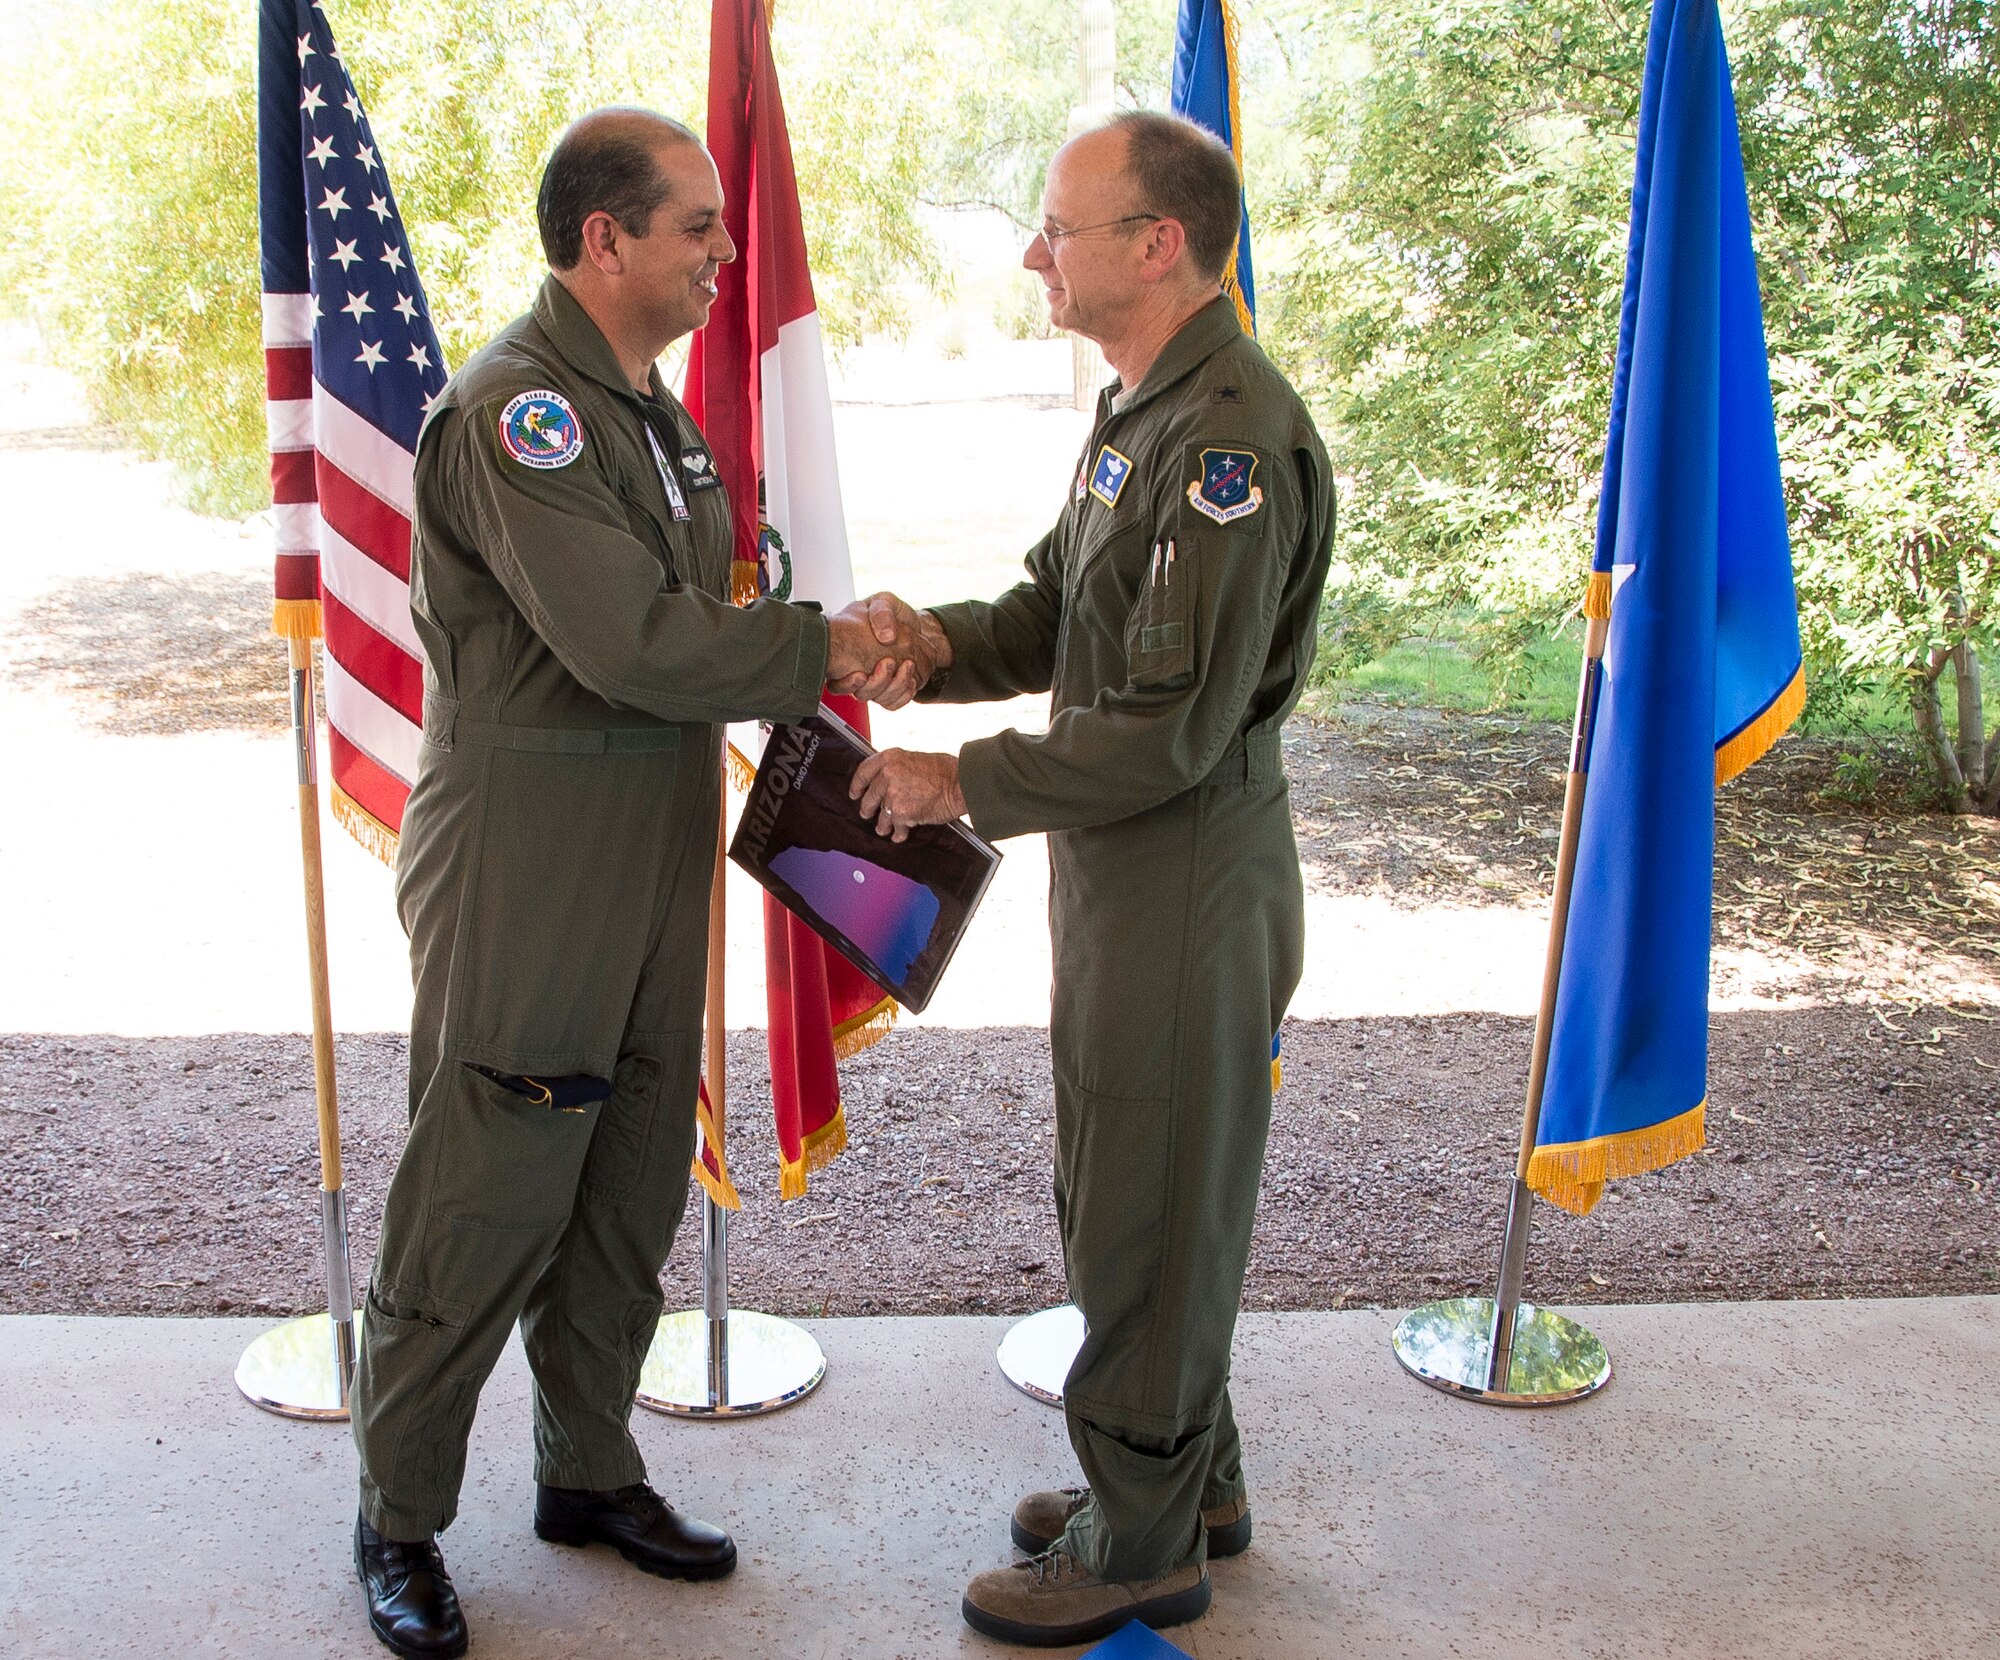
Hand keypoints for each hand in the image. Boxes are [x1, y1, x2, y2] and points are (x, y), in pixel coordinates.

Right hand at [825, 593, 952, 709]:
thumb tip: (886, 636)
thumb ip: (882, 613)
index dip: (846, 683)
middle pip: (860, 692)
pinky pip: (893, 703)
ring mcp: (874, 681)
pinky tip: (911, 680)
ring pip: (878, 698)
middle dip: (876, 683)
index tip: (861, 675)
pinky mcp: (890, 688)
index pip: (837, 679)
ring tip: (907, 665)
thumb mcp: (884, 602)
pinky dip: (904, 694)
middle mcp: (857, 670)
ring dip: (894, 686)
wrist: (911, 623)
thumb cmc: (891, 613)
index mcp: (848, 651)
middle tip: (889, 662)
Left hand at [849, 748, 966, 841]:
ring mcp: (893, 795)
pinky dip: (899, 833)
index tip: (854, 792)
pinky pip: (896, 828)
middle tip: (866, 813)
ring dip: (882, 825)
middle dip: (867, 808)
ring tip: (883, 829)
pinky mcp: (902, 814)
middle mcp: (888, 775)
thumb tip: (888, 780)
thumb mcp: (915, 759)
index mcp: (890, 758)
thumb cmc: (945, 770)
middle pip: (869, 797)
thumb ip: (898, 768)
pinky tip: (900, 835)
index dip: (857, 784)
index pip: (863, 772)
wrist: (960, 784)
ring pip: (881, 816)